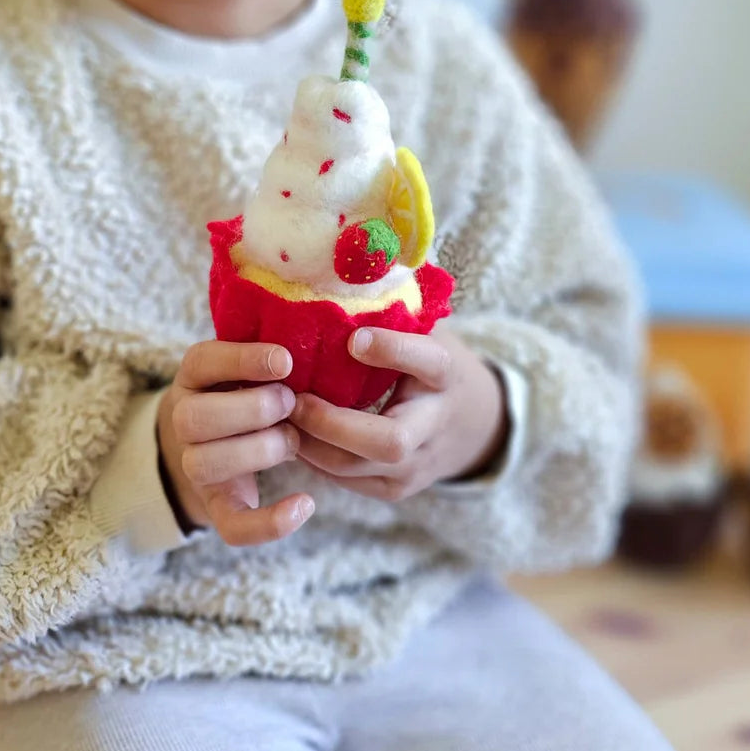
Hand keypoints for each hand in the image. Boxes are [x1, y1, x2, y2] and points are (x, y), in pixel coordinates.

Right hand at [156, 339, 314, 546]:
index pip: (202, 361)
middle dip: (252, 409)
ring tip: (292, 439)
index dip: (242, 360)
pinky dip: (270, 522)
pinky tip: (305, 504)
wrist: (219, 444)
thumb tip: (316, 342)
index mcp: (193, 377)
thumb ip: (271, 359)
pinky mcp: (218, 507)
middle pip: (196, 417)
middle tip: (290, 403)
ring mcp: (196, 465)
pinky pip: (234, 526)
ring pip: (207, 464)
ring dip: (259, 451)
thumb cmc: (250, 392)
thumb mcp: (250, 367)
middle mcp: (184, 419)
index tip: (286, 361)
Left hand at [288, 323, 507, 501]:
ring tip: (277, 415)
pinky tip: (288, 433)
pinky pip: (347, 481)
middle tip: (292, 398)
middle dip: (333, 424)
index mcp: (446, 375)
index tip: (354, 338)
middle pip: (388, 440)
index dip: (392, 350)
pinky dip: (313, 458)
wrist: (472, 424)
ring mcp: (417, 466)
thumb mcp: (426, 331)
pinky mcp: (395, 489)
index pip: (428, 362)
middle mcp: (435, 426)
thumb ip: (393, 310)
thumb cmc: (430, 364)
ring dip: (311, 444)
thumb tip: (346, 262)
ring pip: (357, 468)